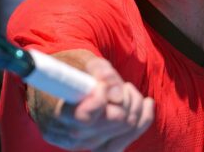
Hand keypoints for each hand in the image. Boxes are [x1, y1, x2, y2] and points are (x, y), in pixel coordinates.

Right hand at [30, 53, 154, 151]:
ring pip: (126, 128)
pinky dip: (143, 119)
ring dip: (134, 105)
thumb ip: (100, 72)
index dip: (100, 97)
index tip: (101, 85)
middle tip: (121, 83)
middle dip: (125, 97)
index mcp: (60, 115)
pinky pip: (131, 137)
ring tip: (127, 89)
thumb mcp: (81, 61)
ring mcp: (88, 145)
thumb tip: (118, 96)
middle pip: (114, 120)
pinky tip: (146, 103)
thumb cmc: (69, 70)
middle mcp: (71, 136)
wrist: (57, 87)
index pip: (85, 116)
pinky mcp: (102, 147)